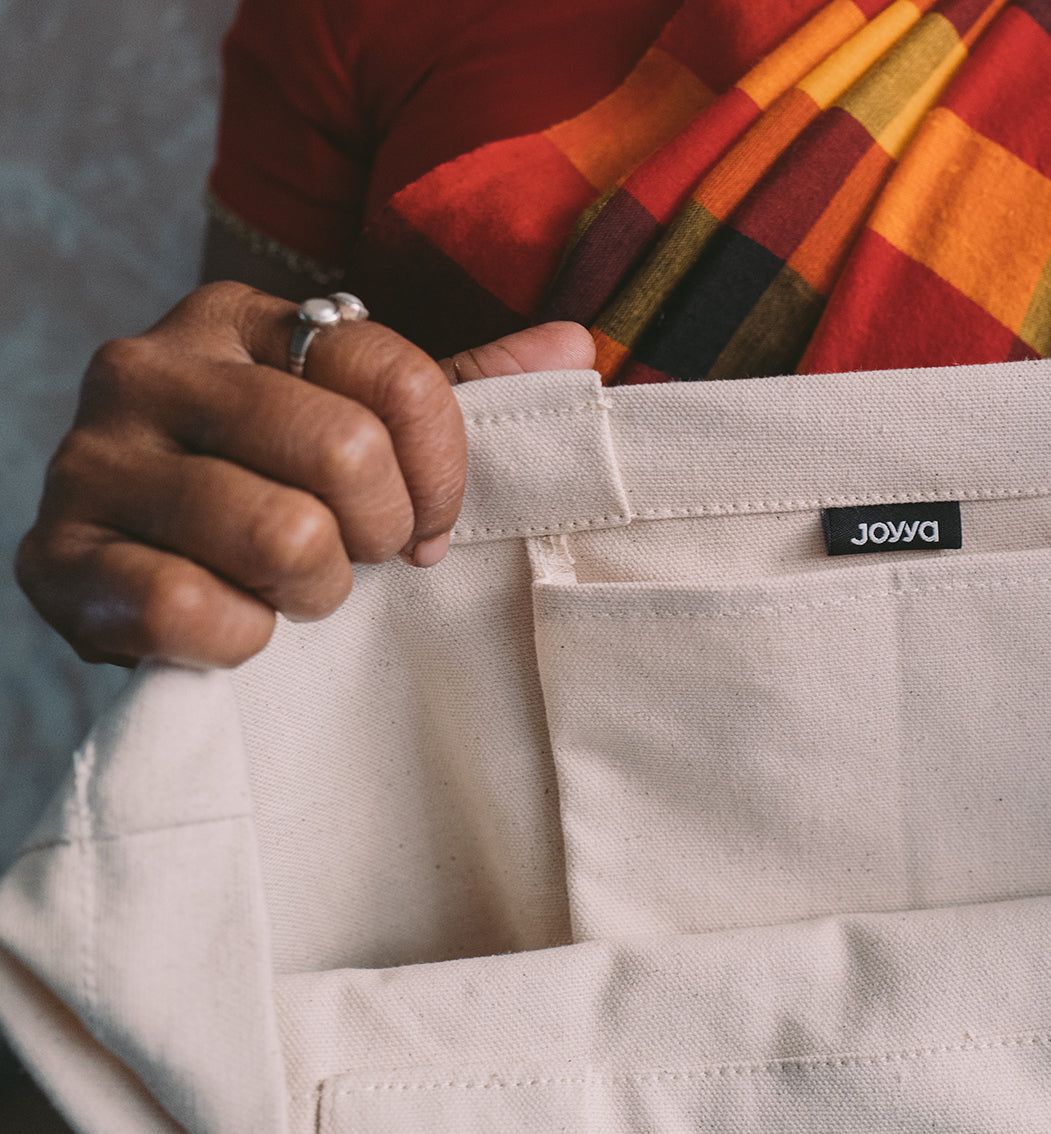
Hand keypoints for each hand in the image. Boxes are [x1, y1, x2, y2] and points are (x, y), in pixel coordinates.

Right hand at [15, 281, 593, 666]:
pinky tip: (225, 618)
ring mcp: (90, 459)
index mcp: (240, 320)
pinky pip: (190, 609)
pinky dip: (236, 637)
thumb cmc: (275, 493)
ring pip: (280, 536)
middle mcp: (150, 366)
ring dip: (313, 591)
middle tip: (354, 554)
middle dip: (377, 532)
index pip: (400, 379)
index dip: (440, 470)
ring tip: (290, 585)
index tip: (428, 519)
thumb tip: (574, 343)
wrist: (138, 572)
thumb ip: (463, 389)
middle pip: (345, 453)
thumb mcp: (365, 427)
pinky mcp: (51, 558)